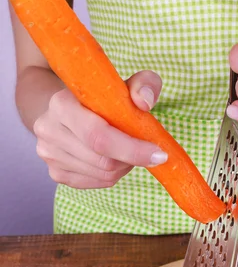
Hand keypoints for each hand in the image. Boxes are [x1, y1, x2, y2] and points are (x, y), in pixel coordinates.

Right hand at [33, 71, 165, 188]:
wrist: (66, 110)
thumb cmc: (101, 97)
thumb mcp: (126, 84)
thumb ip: (144, 84)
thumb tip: (145, 101)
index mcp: (62, 103)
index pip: (98, 136)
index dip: (131, 149)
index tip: (159, 154)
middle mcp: (48, 129)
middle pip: (103, 161)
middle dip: (131, 159)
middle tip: (145, 150)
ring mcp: (49, 154)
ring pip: (103, 174)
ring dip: (124, 166)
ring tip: (124, 149)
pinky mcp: (56, 173)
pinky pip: (96, 183)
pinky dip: (112, 175)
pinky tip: (112, 158)